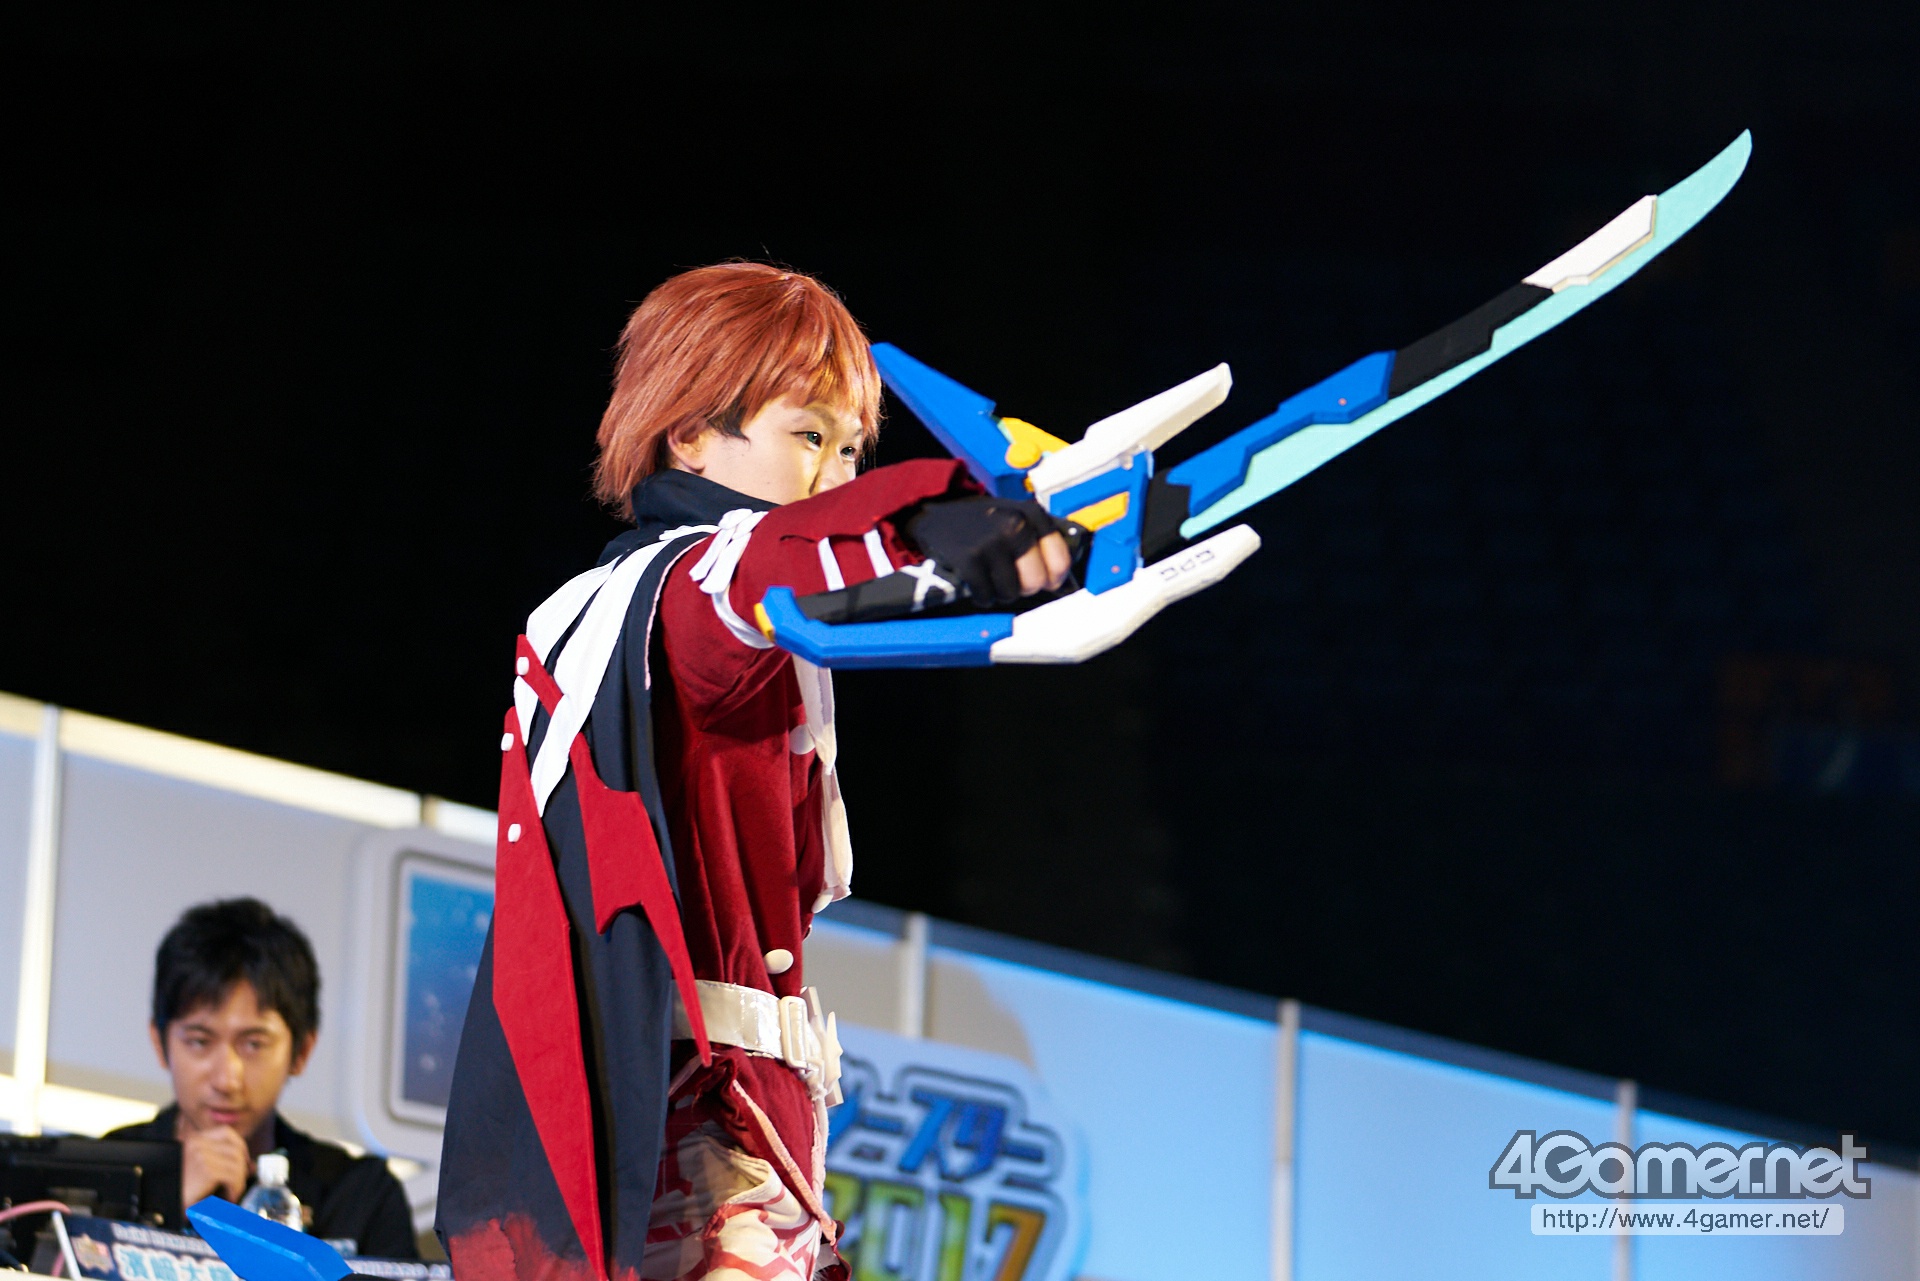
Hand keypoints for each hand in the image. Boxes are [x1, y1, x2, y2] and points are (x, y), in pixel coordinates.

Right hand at [180, 1124, 251, 1205]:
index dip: (240, 1145)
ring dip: (238, 1182)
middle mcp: (197, 1144)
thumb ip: (220, 1162)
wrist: (162, 1206)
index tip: (244, 1161)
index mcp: (193, 1140)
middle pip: (235, 1148)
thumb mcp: (199, 1170)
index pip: (226, 1132)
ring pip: (237, 1163)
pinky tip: (228, 1197)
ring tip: (230, 1194)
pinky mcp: (206, 1170)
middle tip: (238, 1183)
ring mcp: (201, 1155)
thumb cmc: (179, 1191)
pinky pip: (233, 1176)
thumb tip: (250, 1165)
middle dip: (242, 1168)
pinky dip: (235, 1189)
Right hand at [904, 497, 1076, 604]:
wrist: (936, 516)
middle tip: (1008, 576)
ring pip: (1011, 593)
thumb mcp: (1016, 519)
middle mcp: (1015, 525)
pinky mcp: (969, 558)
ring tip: (989, 575)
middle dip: (1023, 586)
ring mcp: (991, 541)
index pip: (1060, 561)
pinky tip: (974, 581)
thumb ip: (1040, 543)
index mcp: (1032, 514)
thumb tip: (1064, 586)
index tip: (1043, 580)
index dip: (1052, 578)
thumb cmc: (983, 524)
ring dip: (999, 592)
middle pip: (1035, 581)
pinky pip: (986, 596)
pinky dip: (981, 595)